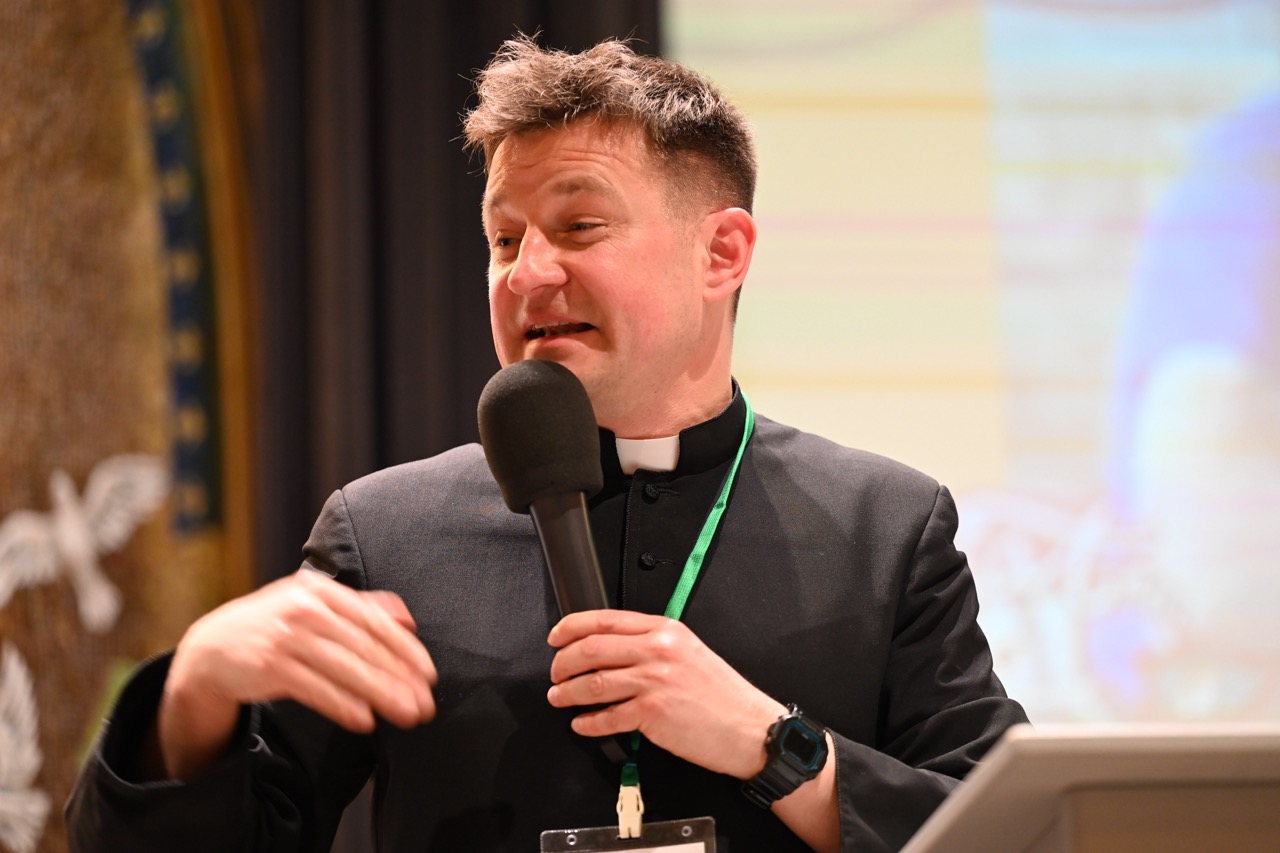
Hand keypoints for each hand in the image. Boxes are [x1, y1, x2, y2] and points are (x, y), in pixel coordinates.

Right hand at [157, 569, 436, 778]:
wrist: (214, 647)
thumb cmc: (276, 625)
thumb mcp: (314, 603)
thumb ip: (362, 607)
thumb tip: (408, 621)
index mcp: (321, 590)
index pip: (373, 620)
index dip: (405, 649)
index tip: (428, 673)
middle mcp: (305, 608)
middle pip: (363, 647)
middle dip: (399, 678)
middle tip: (425, 703)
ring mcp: (286, 637)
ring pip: (344, 669)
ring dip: (380, 695)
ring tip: (405, 715)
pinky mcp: (270, 667)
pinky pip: (315, 690)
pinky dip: (342, 706)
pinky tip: (365, 721)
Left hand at [546, 610, 784, 778]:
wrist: (749, 727)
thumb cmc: (722, 694)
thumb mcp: (689, 651)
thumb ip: (652, 644)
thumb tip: (610, 650)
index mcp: (665, 629)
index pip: (606, 619)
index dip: (572, 627)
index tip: (556, 637)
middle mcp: (658, 649)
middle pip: (592, 648)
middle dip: (563, 662)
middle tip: (555, 673)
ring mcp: (655, 680)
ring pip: (594, 682)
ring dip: (568, 692)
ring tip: (559, 698)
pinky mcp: (653, 712)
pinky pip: (608, 717)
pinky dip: (588, 722)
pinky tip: (582, 723)